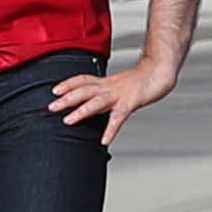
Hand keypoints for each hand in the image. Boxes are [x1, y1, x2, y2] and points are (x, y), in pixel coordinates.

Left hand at [47, 53, 173, 145]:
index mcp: (106, 82)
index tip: (54, 90)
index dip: (68, 84)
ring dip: (81, 111)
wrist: (160, 71)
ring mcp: (120, 95)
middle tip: (51, 107)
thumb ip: (107, 92)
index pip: (83, 80)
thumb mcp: (120, 84)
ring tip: (68, 121)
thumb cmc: (142, 80)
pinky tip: (104, 140)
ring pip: (96, 102)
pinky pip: (118, 118)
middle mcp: (110, 87)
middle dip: (66, 99)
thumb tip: (95, 100)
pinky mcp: (131, 103)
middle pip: (84, 91)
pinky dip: (110, 130)